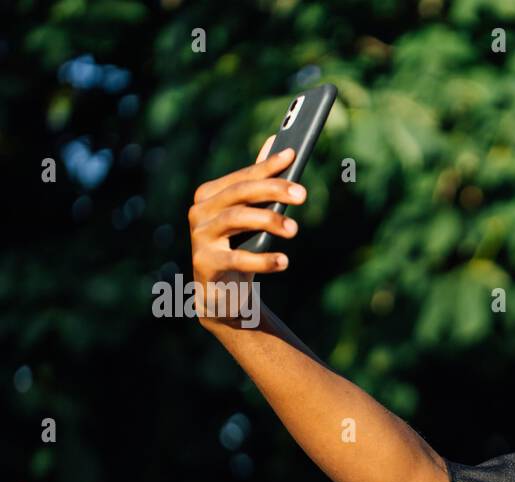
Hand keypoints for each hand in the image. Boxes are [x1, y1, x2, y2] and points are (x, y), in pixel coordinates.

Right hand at [187, 136, 305, 321]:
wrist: (221, 292)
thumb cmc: (238, 247)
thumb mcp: (249, 216)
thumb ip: (259, 182)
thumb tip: (277, 143)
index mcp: (210, 195)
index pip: (243, 176)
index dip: (267, 166)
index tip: (292, 155)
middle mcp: (200, 211)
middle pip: (239, 194)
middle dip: (272, 190)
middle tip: (302, 194)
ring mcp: (199, 237)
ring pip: (235, 220)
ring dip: (268, 221)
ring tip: (294, 229)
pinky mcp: (204, 264)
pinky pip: (236, 258)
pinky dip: (262, 260)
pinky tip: (283, 261)